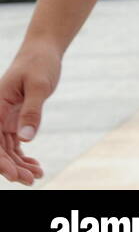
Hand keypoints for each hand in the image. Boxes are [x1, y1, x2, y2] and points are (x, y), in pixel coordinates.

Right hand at [0, 39, 60, 185]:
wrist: (42, 51)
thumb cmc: (39, 64)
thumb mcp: (39, 85)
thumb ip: (32, 111)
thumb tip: (26, 140)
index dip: (1, 161)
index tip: (14, 175)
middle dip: (12, 167)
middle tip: (31, 180)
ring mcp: (5, 119)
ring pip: (7, 149)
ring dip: (19, 164)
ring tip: (37, 176)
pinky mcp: (15, 119)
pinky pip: (15, 143)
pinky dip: (23, 155)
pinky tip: (35, 166)